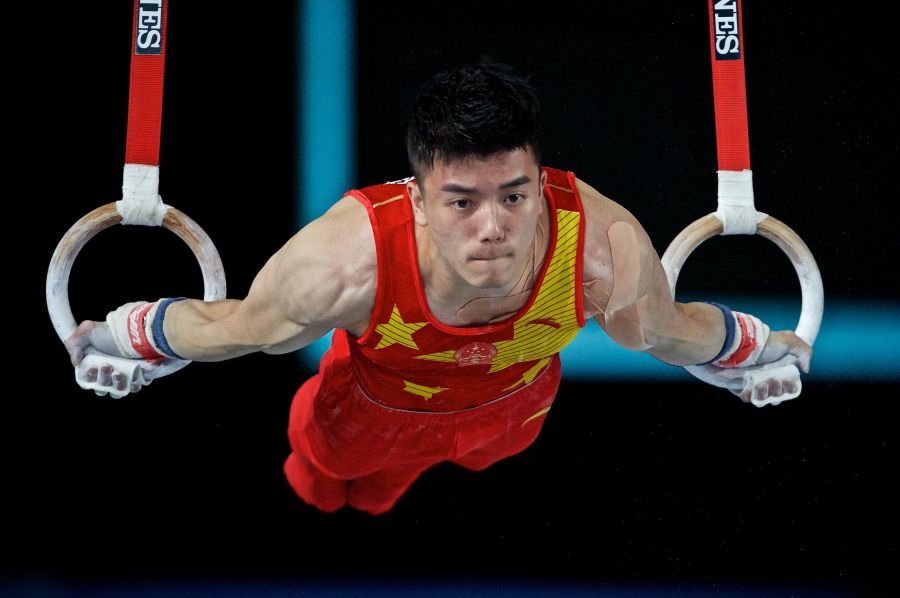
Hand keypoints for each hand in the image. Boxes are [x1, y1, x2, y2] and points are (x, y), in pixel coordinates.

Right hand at [65, 319, 187, 397]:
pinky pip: (134, 388)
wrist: (137, 329)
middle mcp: (110, 371)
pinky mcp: (139, 376)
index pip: (88, 380)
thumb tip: (77, 363)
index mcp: (95, 364)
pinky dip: (133, 387)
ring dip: (116, 385)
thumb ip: (74, 344)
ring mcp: (125, 375)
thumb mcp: (87, 330)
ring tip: (117, 373)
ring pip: (117, 390)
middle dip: (102, 379)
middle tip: (106, 366)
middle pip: (102, 387)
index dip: (88, 378)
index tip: (92, 369)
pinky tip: (133, 380)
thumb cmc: (111, 331)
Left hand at [733, 330, 811, 403]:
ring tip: (761, 384)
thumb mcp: (790, 340)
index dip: (790, 388)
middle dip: (778, 390)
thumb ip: (805, 352)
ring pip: (763, 398)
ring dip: (765, 394)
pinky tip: (750, 388)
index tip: (788, 381)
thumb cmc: (766, 342)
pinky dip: (750, 396)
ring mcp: (753, 382)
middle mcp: (767, 377)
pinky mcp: (740, 386)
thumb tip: (806, 370)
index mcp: (780, 370)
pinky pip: (747, 397)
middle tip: (774, 380)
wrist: (742, 343)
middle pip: (777, 394)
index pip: (789, 387)